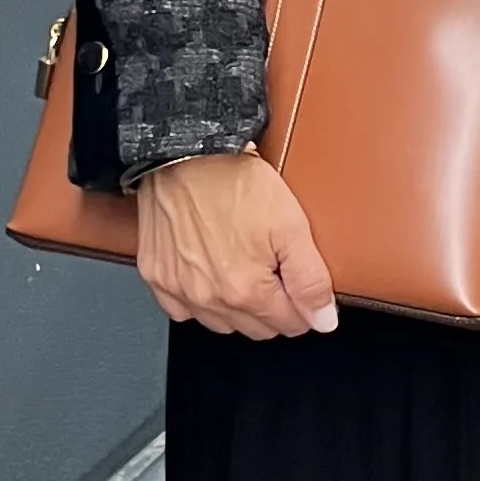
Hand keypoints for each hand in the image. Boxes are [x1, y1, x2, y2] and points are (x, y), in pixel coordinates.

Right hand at [135, 146, 337, 338]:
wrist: (184, 152)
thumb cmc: (233, 181)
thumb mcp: (291, 225)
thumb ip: (311, 281)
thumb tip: (323, 321)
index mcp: (246, 290)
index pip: (290, 324)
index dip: (302, 304)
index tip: (298, 281)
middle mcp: (210, 297)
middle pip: (258, 328)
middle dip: (273, 307)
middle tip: (272, 268)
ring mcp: (179, 289)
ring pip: (222, 323)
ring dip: (238, 307)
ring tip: (242, 266)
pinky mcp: (157, 276)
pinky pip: (183, 310)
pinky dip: (200, 300)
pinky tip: (210, 272)